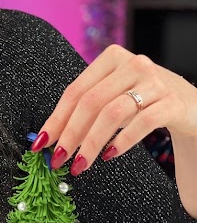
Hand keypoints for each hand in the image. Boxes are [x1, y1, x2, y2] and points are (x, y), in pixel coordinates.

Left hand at [31, 44, 196, 175]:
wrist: (194, 106)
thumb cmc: (146, 102)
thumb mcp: (116, 95)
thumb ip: (88, 108)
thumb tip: (51, 137)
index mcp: (112, 58)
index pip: (75, 90)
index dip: (56, 118)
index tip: (41, 142)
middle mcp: (134, 64)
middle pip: (91, 102)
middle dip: (70, 134)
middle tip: (58, 159)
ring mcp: (155, 82)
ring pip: (112, 113)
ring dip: (91, 143)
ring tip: (80, 164)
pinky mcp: (173, 102)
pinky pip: (141, 123)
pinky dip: (121, 141)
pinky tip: (109, 155)